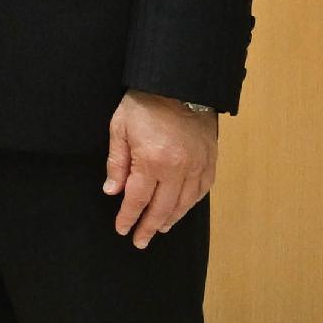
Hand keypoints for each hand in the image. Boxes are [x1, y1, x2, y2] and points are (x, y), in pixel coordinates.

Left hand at [104, 92, 217, 246]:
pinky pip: (202, 190)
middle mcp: (177, 168)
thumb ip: (117, 162)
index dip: (129, 217)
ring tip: (159, 229)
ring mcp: (197, 165)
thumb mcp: (120, 128)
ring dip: (171, 219)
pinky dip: (191, 203)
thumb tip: (112, 191)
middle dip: (149, 227)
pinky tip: (182, 209)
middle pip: (162, 208)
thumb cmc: (145, 103)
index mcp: (152, 161)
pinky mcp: (209, 159)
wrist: (180, 81)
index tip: (123, 230)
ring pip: (184, 203)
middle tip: (140, 241)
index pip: (137, 200)